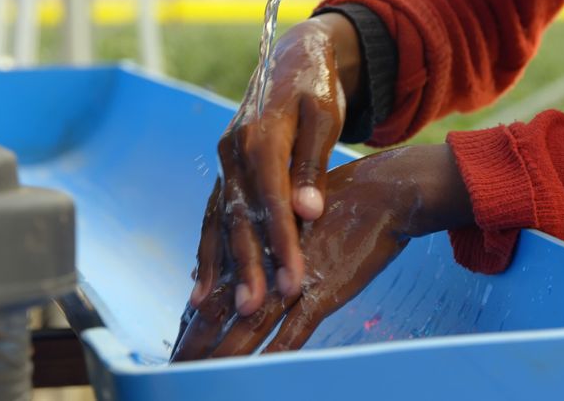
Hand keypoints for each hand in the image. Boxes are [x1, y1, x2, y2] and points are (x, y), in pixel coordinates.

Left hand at [171, 144, 473, 359]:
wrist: (388, 190)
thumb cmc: (350, 198)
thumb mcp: (304, 209)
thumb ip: (277, 232)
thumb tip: (257, 244)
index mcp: (264, 238)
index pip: (221, 281)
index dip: (201, 310)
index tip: (182, 332)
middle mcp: (272, 258)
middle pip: (226, 306)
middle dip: (199, 339)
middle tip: (175, 364)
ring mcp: (296, 277)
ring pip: (250, 323)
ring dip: (223, 351)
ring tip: (195, 373)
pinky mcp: (324, 290)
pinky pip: (293, 330)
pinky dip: (272, 352)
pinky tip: (253, 371)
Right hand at [189, 14, 361, 317]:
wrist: (294, 60)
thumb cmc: (316, 90)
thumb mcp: (325, 119)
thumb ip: (313, 166)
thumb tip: (307, 212)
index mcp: (260, 134)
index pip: (271, 198)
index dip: (281, 241)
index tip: (292, 280)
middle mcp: (233, 151)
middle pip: (238, 216)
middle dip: (247, 265)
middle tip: (253, 308)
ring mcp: (224, 162)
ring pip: (219, 220)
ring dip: (220, 265)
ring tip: (213, 308)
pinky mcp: (224, 173)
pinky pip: (213, 216)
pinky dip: (207, 251)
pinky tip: (201, 286)